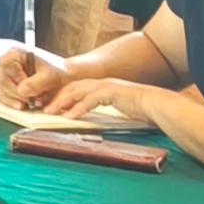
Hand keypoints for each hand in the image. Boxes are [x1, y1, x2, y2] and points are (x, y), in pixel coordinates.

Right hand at [0, 45, 64, 110]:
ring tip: (34, 102)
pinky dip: (14, 104)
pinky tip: (25, 106)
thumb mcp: (50, 76)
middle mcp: (5, 64)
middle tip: (35, 100)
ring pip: (3, 91)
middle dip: (19, 93)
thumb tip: (21, 90)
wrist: (61, 80)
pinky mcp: (4, 88)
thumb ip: (36, 82)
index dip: (18, 78)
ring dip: (18, 100)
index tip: (30, 88)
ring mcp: (3, 76)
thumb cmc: (56, 73)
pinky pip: (3, 98)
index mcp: (14, 54)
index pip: (7, 65)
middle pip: (3, 80)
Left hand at [48, 76, 196, 127]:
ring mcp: (106, 86)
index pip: (75, 89)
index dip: (62, 97)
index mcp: (101, 87)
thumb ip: (103, 111)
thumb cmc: (141, 109)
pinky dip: (79, 108)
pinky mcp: (112, 92)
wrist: (159, 105)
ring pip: (77, 91)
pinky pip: (91, 100)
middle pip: (72, 87)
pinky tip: (71, 116)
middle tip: (44, 109)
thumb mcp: (117, 109)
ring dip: (62, 102)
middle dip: (56, 98)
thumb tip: (88, 120)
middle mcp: (101, 84)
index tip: (51, 107)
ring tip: (51, 112)